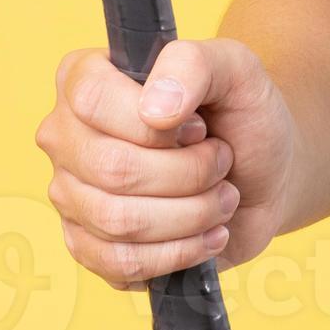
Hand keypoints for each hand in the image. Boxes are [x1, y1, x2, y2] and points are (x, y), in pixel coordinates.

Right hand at [35, 38, 295, 289]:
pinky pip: (120, 264)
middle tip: (222, 162)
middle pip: (112, 168)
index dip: (157, 123)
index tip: (200, 127)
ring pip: (118, 221)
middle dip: (189, 172)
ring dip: (191, 214)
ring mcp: (71, 195)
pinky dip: (179, 253)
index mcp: (83, 78)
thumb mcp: (234, 67)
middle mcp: (66, 136)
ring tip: (223, 198)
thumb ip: (193, 65)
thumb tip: (156, 111)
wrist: (263, 172)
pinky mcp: (89, 247)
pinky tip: (209, 234)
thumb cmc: (241, 112)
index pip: (93, 99)